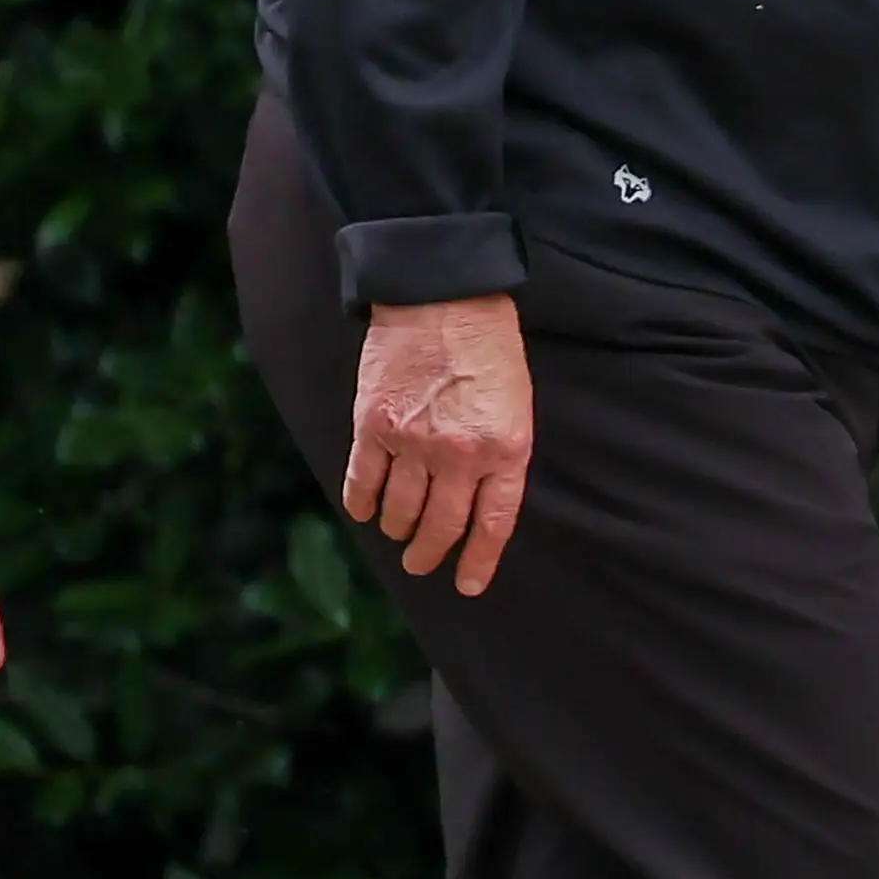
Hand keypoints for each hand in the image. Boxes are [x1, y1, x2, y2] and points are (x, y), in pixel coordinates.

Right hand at [348, 294, 533, 596]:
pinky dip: (361, 504)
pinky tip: (364, 511)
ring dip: (397, 529)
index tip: (466, 584)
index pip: (492, 524)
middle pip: (441, 527)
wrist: (443, 293)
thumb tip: (480, 501)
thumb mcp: (517, 403)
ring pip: (399, 511)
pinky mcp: (373, 426)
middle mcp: (459, 455)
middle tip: (420, 563)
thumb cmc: (488, 345)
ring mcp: (413, 443)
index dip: (478, 560)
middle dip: (428, 553)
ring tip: (397, 533)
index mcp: (505, 449)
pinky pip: (363, 482)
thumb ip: (501, 454)